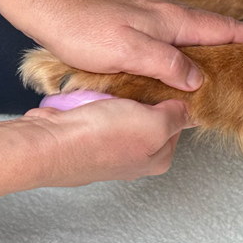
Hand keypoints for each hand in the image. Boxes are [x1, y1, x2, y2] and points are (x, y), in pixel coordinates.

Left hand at [8, 0, 242, 91]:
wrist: (47, 7)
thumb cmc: (83, 30)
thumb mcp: (130, 54)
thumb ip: (168, 65)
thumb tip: (199, 79)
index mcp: (173, 19)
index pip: (226, 29)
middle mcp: (168, 12)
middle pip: (216, 29)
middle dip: (240, 45)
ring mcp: (153, 13)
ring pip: (195, 31)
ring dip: (215, 47)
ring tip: (228, 69)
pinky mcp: (137, 19)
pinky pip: (176, 34)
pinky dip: (190, 47)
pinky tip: (184, 63)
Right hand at [19, 97, 193, 186]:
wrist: (52, 143)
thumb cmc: (100, 138)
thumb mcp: (154, 123)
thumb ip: (177, 117)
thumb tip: (191, 112)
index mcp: (158, 159)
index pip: (178, 123)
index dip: (174, 100)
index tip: (168, 84)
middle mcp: (134, 158)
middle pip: (151, 118)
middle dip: (145, 98)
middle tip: (138, 83)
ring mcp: (109, 148)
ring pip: (125, 113)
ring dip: (120, 97)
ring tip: (115, 88)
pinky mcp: (87, 135)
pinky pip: (101, 112)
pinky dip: (99, 100)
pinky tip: (96, 93)